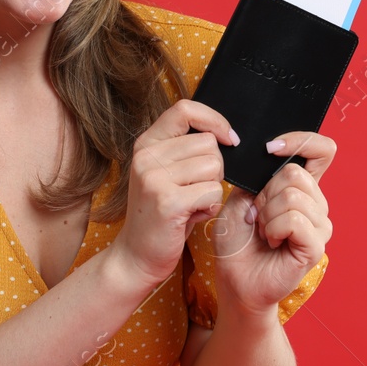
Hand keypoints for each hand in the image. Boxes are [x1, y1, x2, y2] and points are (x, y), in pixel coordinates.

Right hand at [108, 99, 236, 291]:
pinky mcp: (167, 201)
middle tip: (197, 190)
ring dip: (213, 188)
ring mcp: (153, 178)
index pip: (185, 110)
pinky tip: (193, 216)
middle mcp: (145, 156)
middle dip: (215, 168)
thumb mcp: (165, 174)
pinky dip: (211, 206)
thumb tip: (226, 135)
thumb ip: (185, 151)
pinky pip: (213, 191)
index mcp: (146, 144)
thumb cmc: (161, 215)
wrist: (137, 255)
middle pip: (208, 143)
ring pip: (214, 167)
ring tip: (193, 204)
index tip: (229, 139)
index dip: (214, 120)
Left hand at [210, 131, 335, 317]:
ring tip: (262, 231)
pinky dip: (273, 228)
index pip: (321, 150)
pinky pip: (294, 220)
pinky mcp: (315, 246)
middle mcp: (316, 204)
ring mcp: (319, 225)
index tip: (270, 148)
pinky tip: (270, 242)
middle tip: (257, 216)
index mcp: (301, 188)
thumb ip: (258, 176)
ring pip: (293, 196)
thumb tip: (272, 156)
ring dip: (267, 213)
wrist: (235, 279)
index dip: (301, 141)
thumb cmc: (236, 240)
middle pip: (296, 173)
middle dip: (265, 193)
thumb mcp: (239, 198)